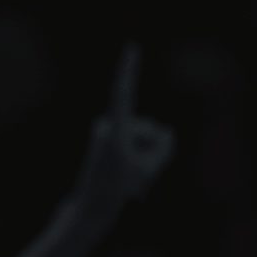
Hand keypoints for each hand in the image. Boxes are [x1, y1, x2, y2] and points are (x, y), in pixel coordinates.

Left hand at [72, 43, 174, 212]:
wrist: (91, 207)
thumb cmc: (118, 188)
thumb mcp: (151, 167)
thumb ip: (165, 145)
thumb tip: (164, 131)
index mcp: (115, 129)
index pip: (123, 93)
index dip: (129, 70)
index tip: (132, 48)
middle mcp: (108, 126)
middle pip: (147, 128)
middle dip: (152, 147)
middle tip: (140, 175)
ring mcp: (106, 134)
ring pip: (142, 136)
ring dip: (145, 155)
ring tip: (134, 180)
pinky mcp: (107, 142)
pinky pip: (136, 143)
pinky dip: (139, 157)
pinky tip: (132, 180)